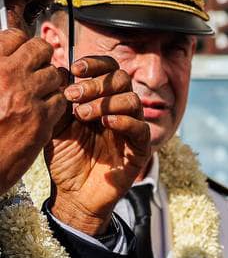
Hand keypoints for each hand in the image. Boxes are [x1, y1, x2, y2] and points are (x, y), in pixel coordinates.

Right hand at [0, 30, 67, 193]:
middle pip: (40, 49)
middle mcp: (8, 76)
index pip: (15, 36)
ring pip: (55, 74)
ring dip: (51, 81)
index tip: (21, 51)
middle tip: (37, 67)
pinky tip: (44, 109)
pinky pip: (60, 100)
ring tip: (40, 91)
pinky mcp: (41, 119)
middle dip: (42, 56)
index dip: (21, 43)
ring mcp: (26, 97)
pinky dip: (55, 103)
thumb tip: (7, 49)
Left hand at [47, 56, 150, 235]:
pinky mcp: (139, 150)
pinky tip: (106, 124)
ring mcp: (130, 130)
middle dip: (97, 83)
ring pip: (133, 101)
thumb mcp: (56, 123)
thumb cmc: (65, 159)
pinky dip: (125, 122)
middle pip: (122, 80)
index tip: (75, 70)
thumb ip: (61, 99)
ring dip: (107, 102)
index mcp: (101, 100)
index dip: (95, 64)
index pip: (109, 70)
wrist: (74, 193)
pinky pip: (141, 129)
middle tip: (74, 96)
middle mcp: (118, 111)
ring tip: (84, 115)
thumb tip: (61, 70)